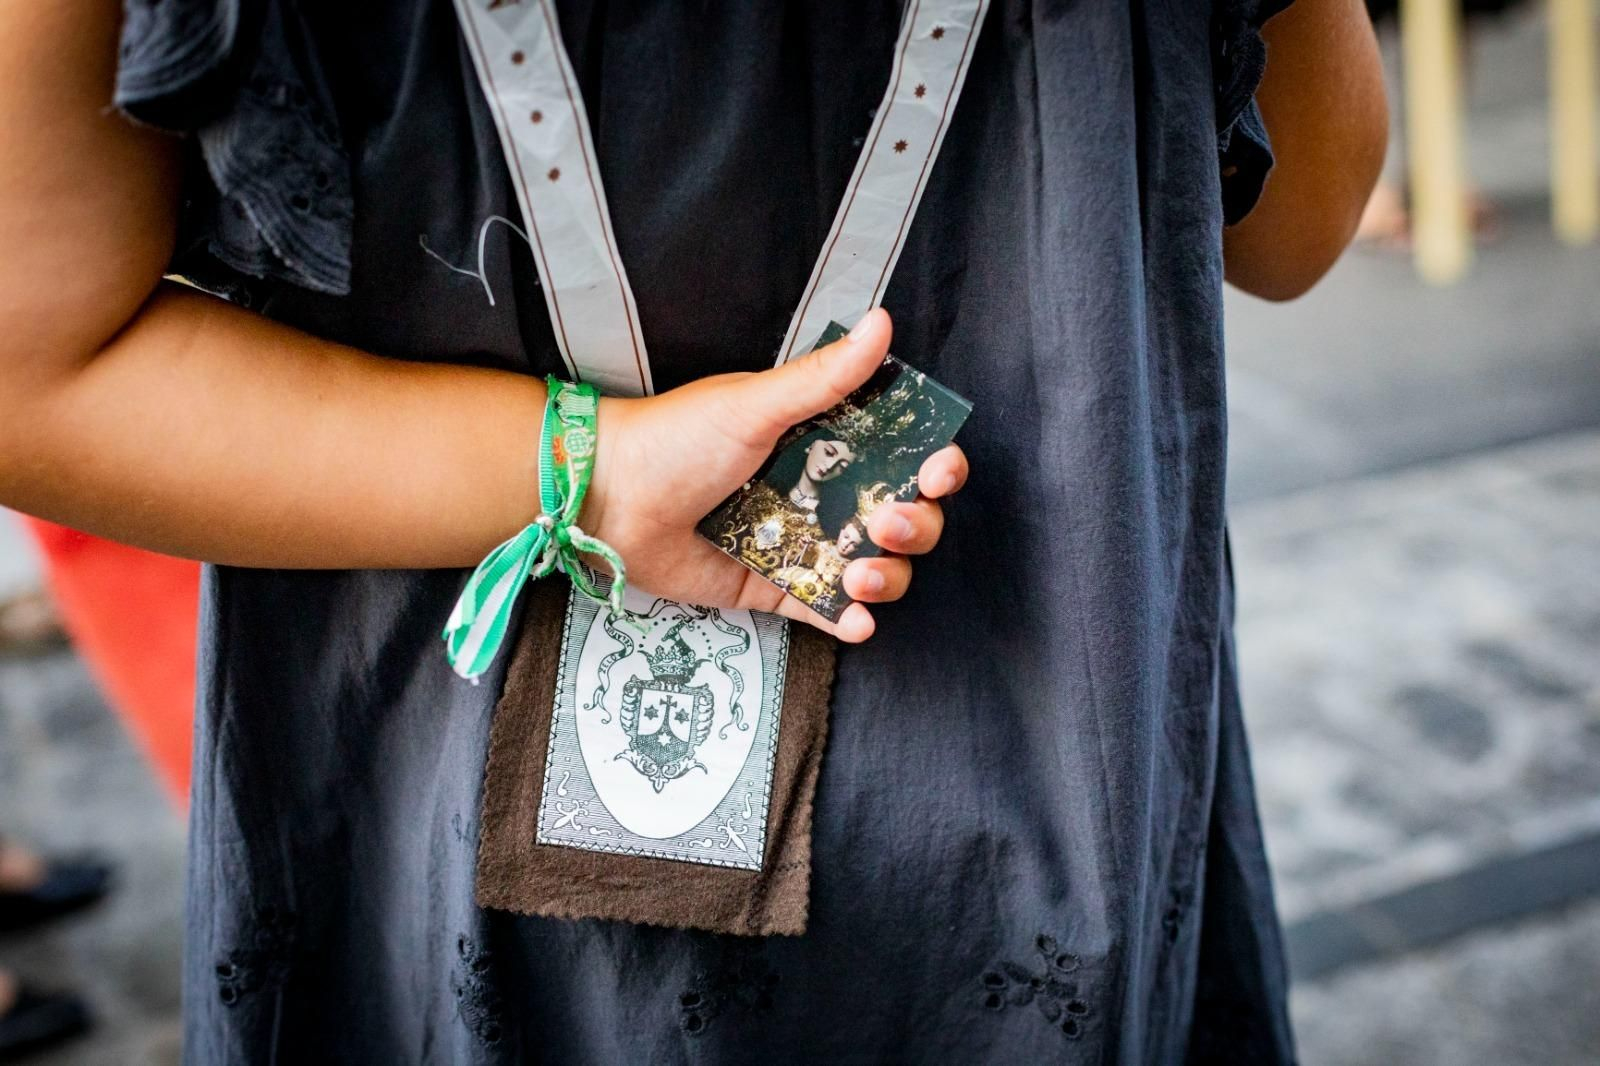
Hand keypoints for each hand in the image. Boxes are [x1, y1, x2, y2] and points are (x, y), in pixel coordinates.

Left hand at [583, 309, 968, 641]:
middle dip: (915, 527)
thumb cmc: (676, 438)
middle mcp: (823, 493)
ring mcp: (801, 543)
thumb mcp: (755, 403)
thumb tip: (882, 324)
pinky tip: (853, 621)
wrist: (609, 498)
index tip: (936, 473)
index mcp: (827, 443)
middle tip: (889, 523)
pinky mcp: (773, 588)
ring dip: (888, 578)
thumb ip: (824, 376)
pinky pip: (825, 612)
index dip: (936, 468)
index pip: (906, 456)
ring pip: (876, 570)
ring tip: (858, 574)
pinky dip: (849, 622)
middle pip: (905, 519)